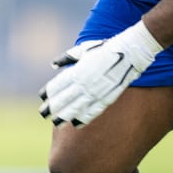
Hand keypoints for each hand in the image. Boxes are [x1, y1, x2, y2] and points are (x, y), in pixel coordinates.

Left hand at [39, 21, 162, 126]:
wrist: (130, 52)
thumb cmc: (105, 48)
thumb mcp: (83, 49)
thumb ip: (67, 58)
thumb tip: (53, 65)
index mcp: (78, 70)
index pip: (59, 85)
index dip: (49, 93)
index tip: (42, 99)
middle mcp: (85, 83)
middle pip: (65, 99)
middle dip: (53, 108)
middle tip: (43, 115)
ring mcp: (97, 91)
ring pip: (77, 107)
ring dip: (65, 116)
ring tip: (56, 123)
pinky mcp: (108, 97)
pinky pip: (93, 111)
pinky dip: (84, 118)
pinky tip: (76, 124)